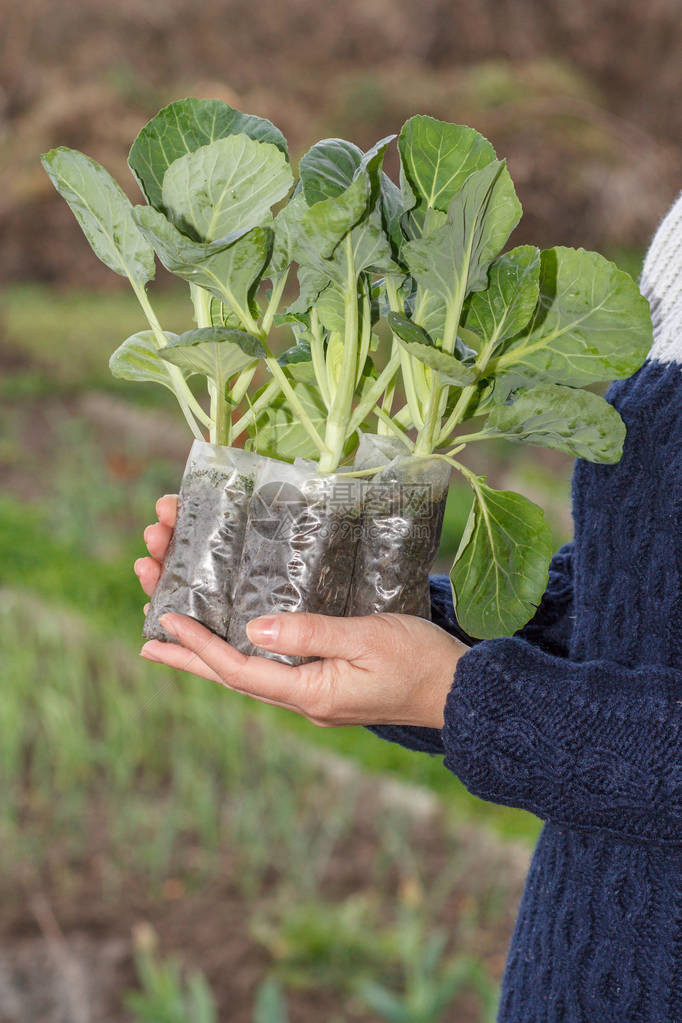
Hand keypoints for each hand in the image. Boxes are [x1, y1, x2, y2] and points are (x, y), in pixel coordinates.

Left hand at [134, 496, 466, 729]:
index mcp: (311, 693)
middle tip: (148, 641)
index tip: (164, 622)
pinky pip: (271, 673)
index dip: (198, 646)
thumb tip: (254, 627)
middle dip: (189, 658)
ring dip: (211, 658)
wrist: (460, 692)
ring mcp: (316, 698)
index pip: (238, 669)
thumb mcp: (366, 636)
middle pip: (233, 677)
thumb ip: (310, 632)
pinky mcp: (328, 688)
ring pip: (250, 676)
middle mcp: (306, 702)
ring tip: (177, 640)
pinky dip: (243, 657)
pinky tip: (236, 645)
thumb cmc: (420, 659)